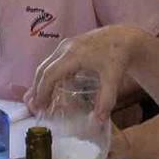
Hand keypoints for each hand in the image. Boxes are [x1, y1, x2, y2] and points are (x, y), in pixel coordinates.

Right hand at [27, 25, 142, 117]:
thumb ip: (106, 99)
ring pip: (46, 65)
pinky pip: (52, 62)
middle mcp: (65, 48)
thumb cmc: (118, 56)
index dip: (42, 91)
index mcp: (73, 55)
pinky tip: (51, 88)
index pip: (50, 74)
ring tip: (39, 100)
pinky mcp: (68, 46)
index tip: (39, 107)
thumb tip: (98, 120)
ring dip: (40, 82)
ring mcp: (65, 46)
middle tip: (34, 107)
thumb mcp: (113, 78)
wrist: (123, 37)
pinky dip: (48, 75)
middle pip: (43, 69)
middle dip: (36, 88)